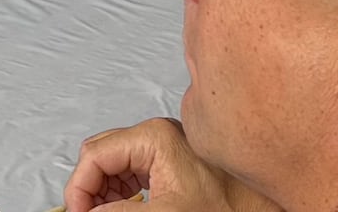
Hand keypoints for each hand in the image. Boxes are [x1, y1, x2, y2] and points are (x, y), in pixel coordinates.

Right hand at [68, 118, 259, 211]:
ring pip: (112, 164)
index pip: (94, 154)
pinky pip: (129, 170)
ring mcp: (162, 145)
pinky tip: (125, 207)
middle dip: (90, 189)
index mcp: (153, 137)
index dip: (79, 187)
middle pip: (100, 155)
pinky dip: (119, 191)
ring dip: (103, 192)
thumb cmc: (225, 208)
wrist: (257, 210)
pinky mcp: (169, 159)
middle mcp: (156, 134)